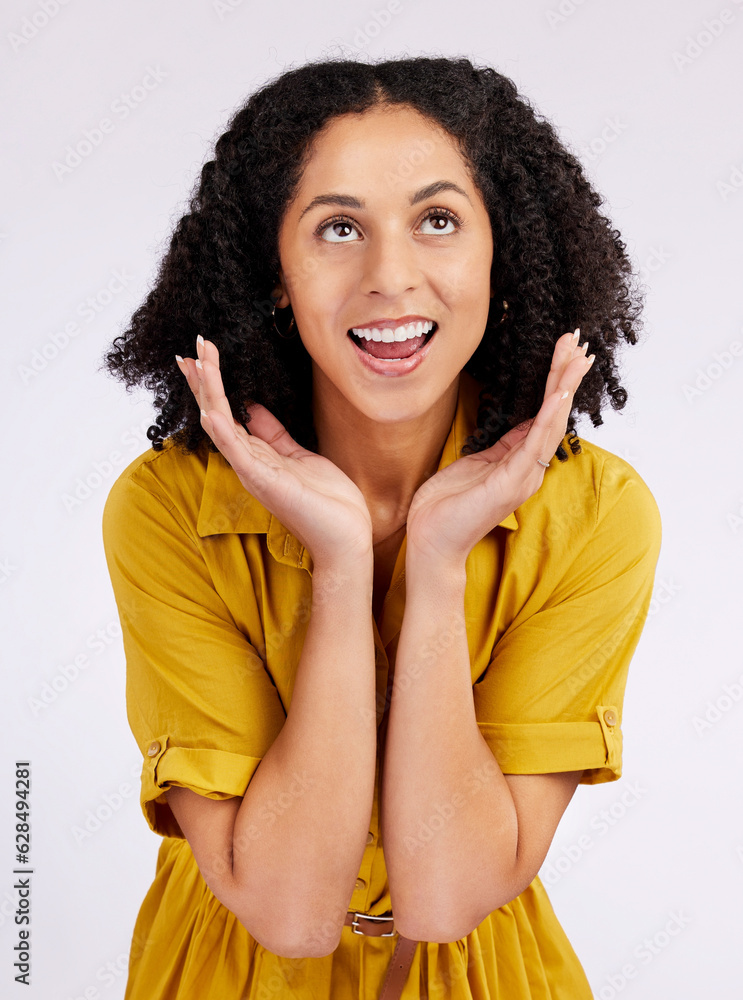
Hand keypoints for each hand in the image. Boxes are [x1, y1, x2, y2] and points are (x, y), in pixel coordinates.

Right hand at [176, 337, 373, 567]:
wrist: (346, 537)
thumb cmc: (327, 502)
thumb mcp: (299, 457)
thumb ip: (274, 434)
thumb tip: (253, 408)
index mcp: (256, 455)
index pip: (226, 412)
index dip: (212, 384)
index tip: (202, 354)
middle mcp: (248, 463)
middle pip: (217, 414)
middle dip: (205, 379)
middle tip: (193, 346)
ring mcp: (254, 473)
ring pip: (222, 426)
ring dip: (209, 394)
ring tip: (196, 363)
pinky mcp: (266, 482)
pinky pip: (238, 453)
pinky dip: (224, 432)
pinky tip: (210, 411)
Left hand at [405, 329, 594, 565]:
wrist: (430, 542)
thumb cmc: (447, 506)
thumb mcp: (476, 463)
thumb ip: (502, 446)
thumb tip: (522, 425)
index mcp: (520, 461)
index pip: (545, 414)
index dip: (556, 382)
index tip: (566, 352)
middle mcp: (529, 468)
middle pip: (555, 413)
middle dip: (567, 375)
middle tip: (579, 341)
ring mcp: (523, 476)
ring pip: (551, 422)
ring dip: (564, 386)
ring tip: (577, 356)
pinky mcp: (510, 482)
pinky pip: (535, 442)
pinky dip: (549, 414)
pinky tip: (559, 391)